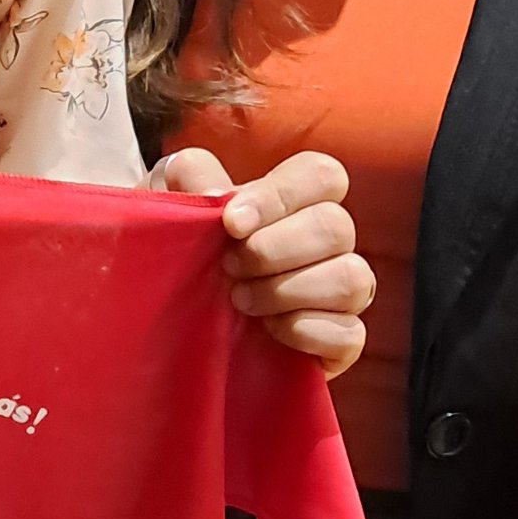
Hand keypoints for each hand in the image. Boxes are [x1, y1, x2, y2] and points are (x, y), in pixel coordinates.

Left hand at [151, 146, 370, 376]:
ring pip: (352, 279)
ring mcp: (339, 294)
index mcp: (294, 200)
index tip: (232, 222)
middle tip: (229, 268)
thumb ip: (190, 177)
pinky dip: (307, 331)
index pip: (322, 175)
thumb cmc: (178, 250)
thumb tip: (220, 193)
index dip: (281, 195)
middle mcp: (327, 243)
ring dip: (288, 290)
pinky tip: (268, 331)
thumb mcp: (168, 203)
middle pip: (337, 226)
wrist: (165, 318)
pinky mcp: (339, 343)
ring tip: (241, 300)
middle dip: (274, 249)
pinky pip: (351, 334)